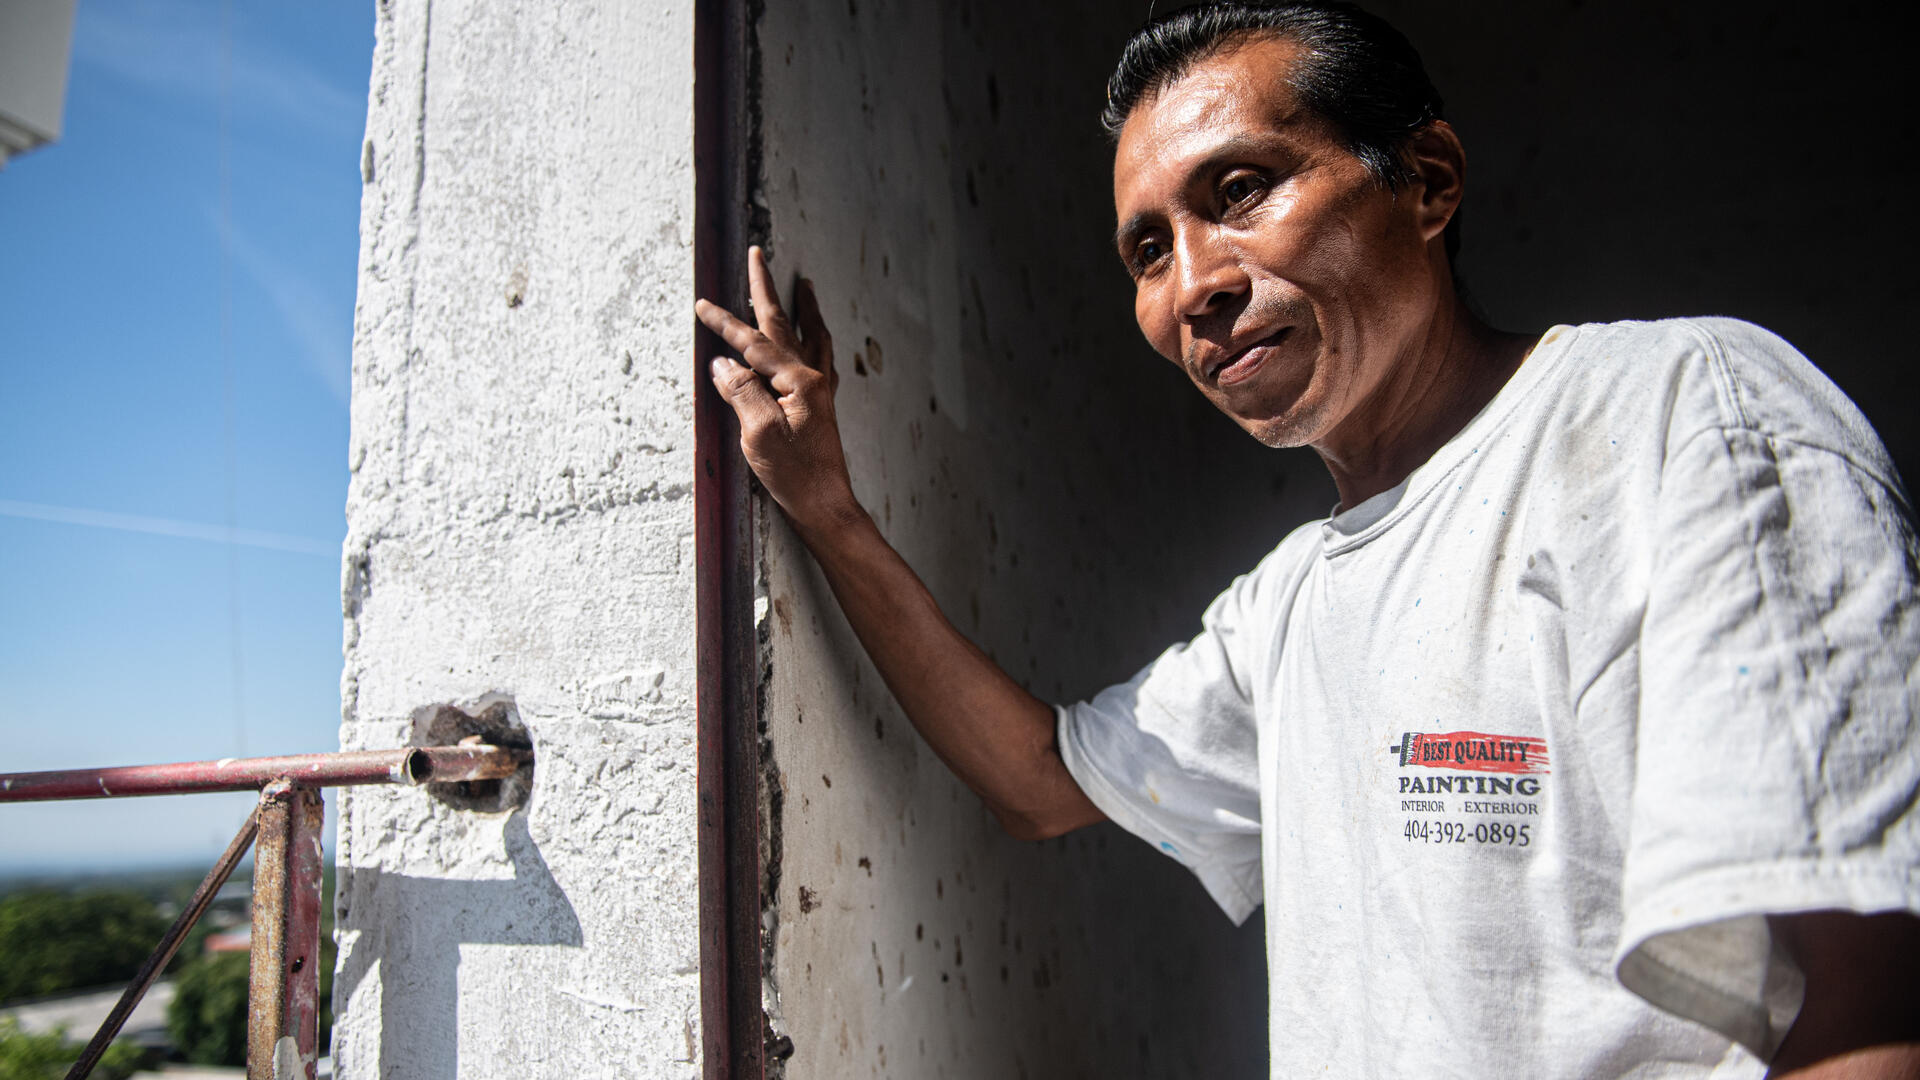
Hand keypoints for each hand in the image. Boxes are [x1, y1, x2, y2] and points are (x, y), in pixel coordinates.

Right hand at [696, 247, 858, 531]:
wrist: (825, 506)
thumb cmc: (794, 476)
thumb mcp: (758, 435)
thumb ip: (741, 393)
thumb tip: (723, 364)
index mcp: (798, 381)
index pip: (753, 343)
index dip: (725, 324)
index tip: (703, 306)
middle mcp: (813, 379)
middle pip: (784, 325)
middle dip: (767, 289)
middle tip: (758, 256)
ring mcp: (820, 391)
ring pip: (811, 337)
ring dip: (804, 309)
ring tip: (805, 286)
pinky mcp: (821, 406)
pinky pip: (820, 359)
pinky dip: (816, 339)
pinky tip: (816, 338)